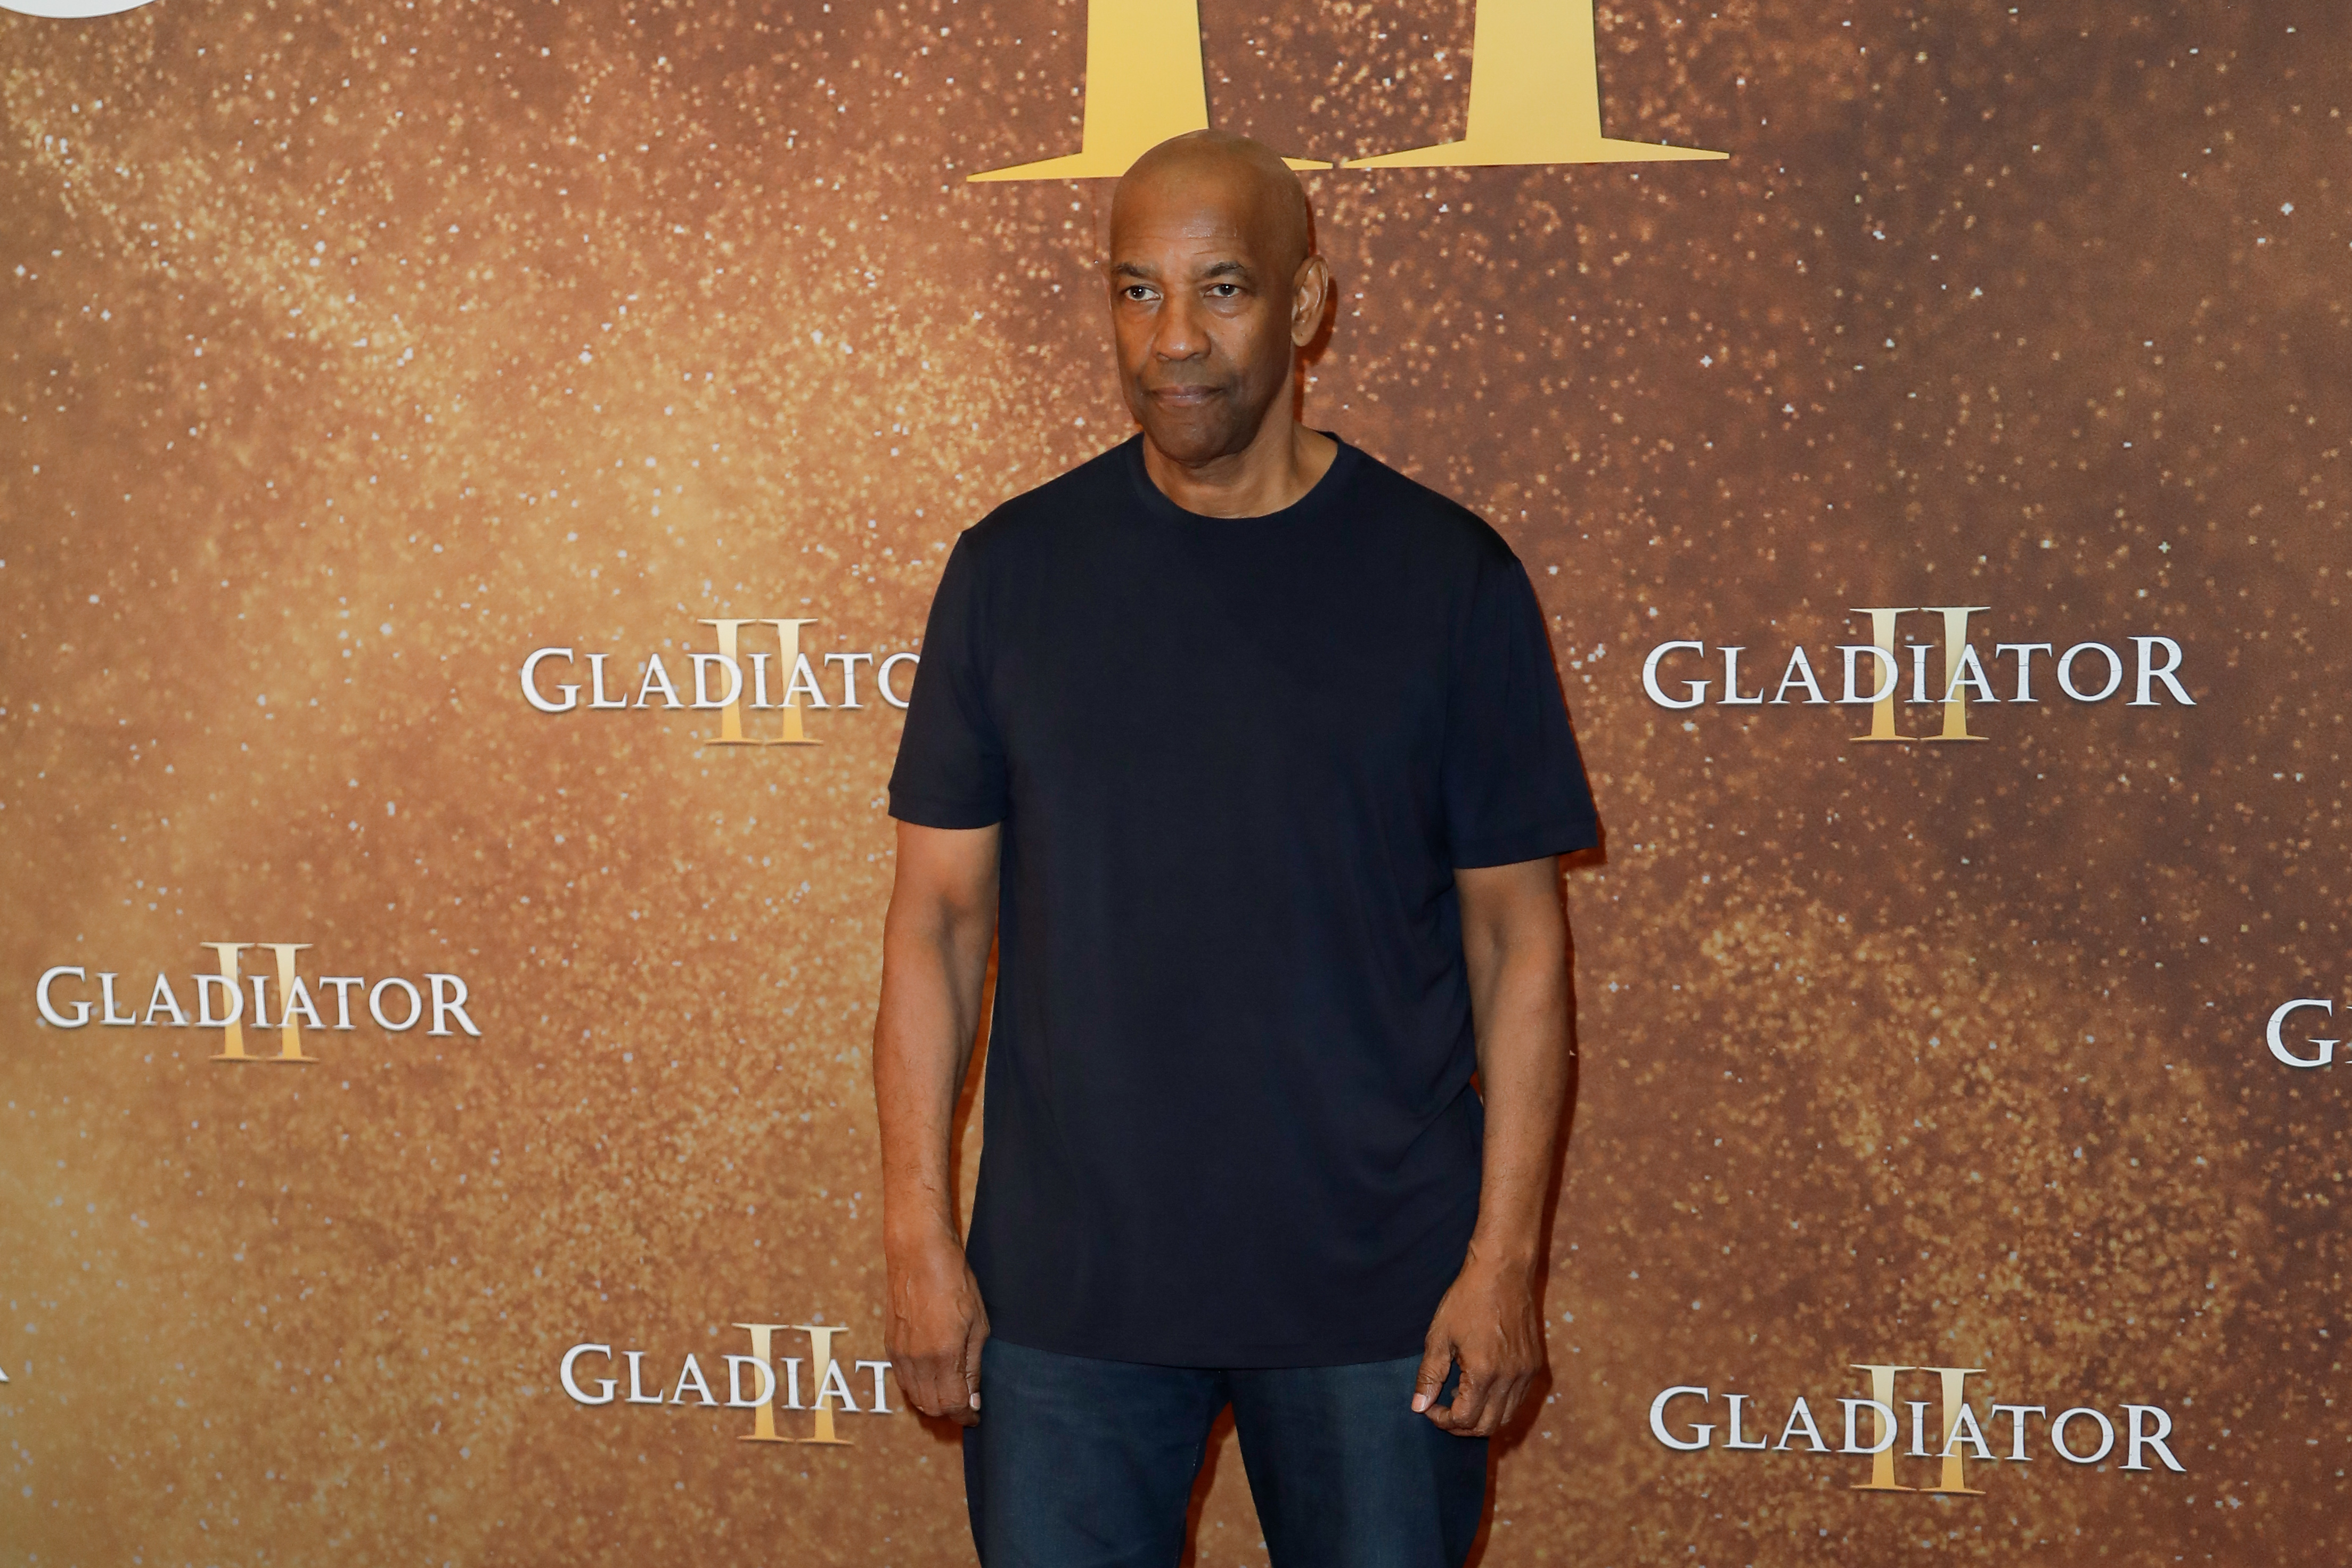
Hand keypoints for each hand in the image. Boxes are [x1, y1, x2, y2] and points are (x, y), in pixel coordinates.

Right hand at [884, 1227, 989, 1425]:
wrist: (918, 1254)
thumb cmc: (955, 1281)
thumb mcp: (978, 1323)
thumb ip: (973, 1365)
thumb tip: (973, 1399)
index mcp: (944, 1355)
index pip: (953, 1405)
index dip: (967, 1416)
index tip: (976, 1415)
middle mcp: (918, 1360)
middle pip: (932, 1406)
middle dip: (951, 1411)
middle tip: (967, 1403)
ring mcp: (900, 1354)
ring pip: (915, 1397)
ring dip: (934, 1401)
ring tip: (951, 1391)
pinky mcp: (890, 1345)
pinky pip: (903, 1381)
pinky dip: (918, 1388)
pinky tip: (932, 1376)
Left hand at [1412, 1246, 1544, 1436]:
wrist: (1503, 1271)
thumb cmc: (1468, 1299)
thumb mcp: (1439, 1336)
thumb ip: (1429, 1375)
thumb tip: (1419, 1406)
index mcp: (1485, 1372)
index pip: (1465, 1419)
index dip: (1443, 1420)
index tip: (1429, 1407)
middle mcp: (1510, 1378)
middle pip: (1488, 1427)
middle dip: (1461, 1426)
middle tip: (1443, 1411)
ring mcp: (1526, 1373)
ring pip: (1506, 1417)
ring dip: (1482, 1418)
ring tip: (1460, 1400)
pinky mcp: (1534, 1365)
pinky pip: (1518, 1399)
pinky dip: (1499, 1404)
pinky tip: (1481, 1387)